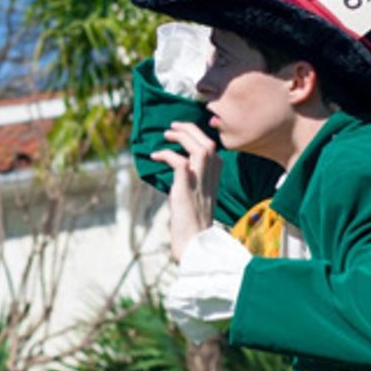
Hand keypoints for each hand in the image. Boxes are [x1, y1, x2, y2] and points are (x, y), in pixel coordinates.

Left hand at [149, 122, 219, 261]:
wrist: (194, 243)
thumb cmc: (192, 223)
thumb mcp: (196, 196)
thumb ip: (192, 180)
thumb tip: (177, 168)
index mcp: (215, 178)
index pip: (212, 148)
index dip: (198, 135)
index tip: (182, 133)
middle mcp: (210, 178)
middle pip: (208, 143)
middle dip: (190, 130)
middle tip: (172, 127)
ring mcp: (199, 183)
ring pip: (199, 149)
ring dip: (182, 137)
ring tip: (167, 134)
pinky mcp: (186, 189)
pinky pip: (179, 162)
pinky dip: (167, 154)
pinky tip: (156, 156)